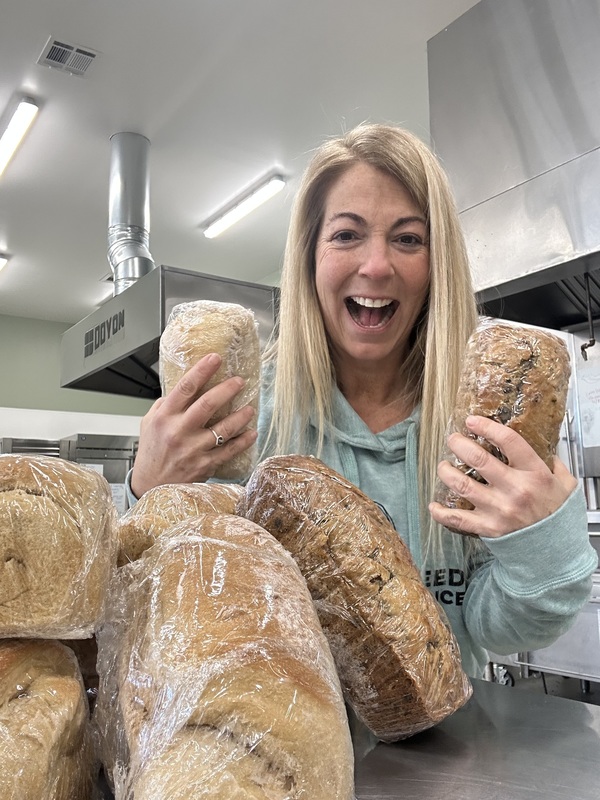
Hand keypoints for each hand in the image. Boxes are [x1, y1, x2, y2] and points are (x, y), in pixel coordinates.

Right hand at [130, 353, 256, 497]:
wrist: (151, 486)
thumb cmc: (152, 453)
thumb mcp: (149, 424)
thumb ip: (165, 405)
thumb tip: (184, 387)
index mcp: (165, 417)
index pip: (185, 388)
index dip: (202, 371)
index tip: (215, 359)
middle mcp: (179, 431)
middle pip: (207, 404)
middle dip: (227, 389)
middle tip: (239, 381)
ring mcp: (193, 449)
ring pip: (223, 429)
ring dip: (240, 416)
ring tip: (250, 408)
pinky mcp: (204, 465)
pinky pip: (229, 450)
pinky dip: (243, 441)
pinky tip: (251, 433)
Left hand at [428, 415, 576, 537]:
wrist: (557, 552)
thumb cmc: (558, 516)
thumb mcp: (566, 484)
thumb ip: (554, 463)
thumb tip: (541, 444)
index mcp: (535, 474)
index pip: (509, 441)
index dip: (487, 427)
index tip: (472, 421)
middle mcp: (515, 490)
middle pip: (478, 458)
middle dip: (459, 444)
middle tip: (452, 439)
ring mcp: (499, 510)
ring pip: (462, 485)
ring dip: (446, 472)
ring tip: (443, 466)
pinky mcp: (488, 528)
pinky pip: (458, 519)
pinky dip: (441, 513)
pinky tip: (434, 505)